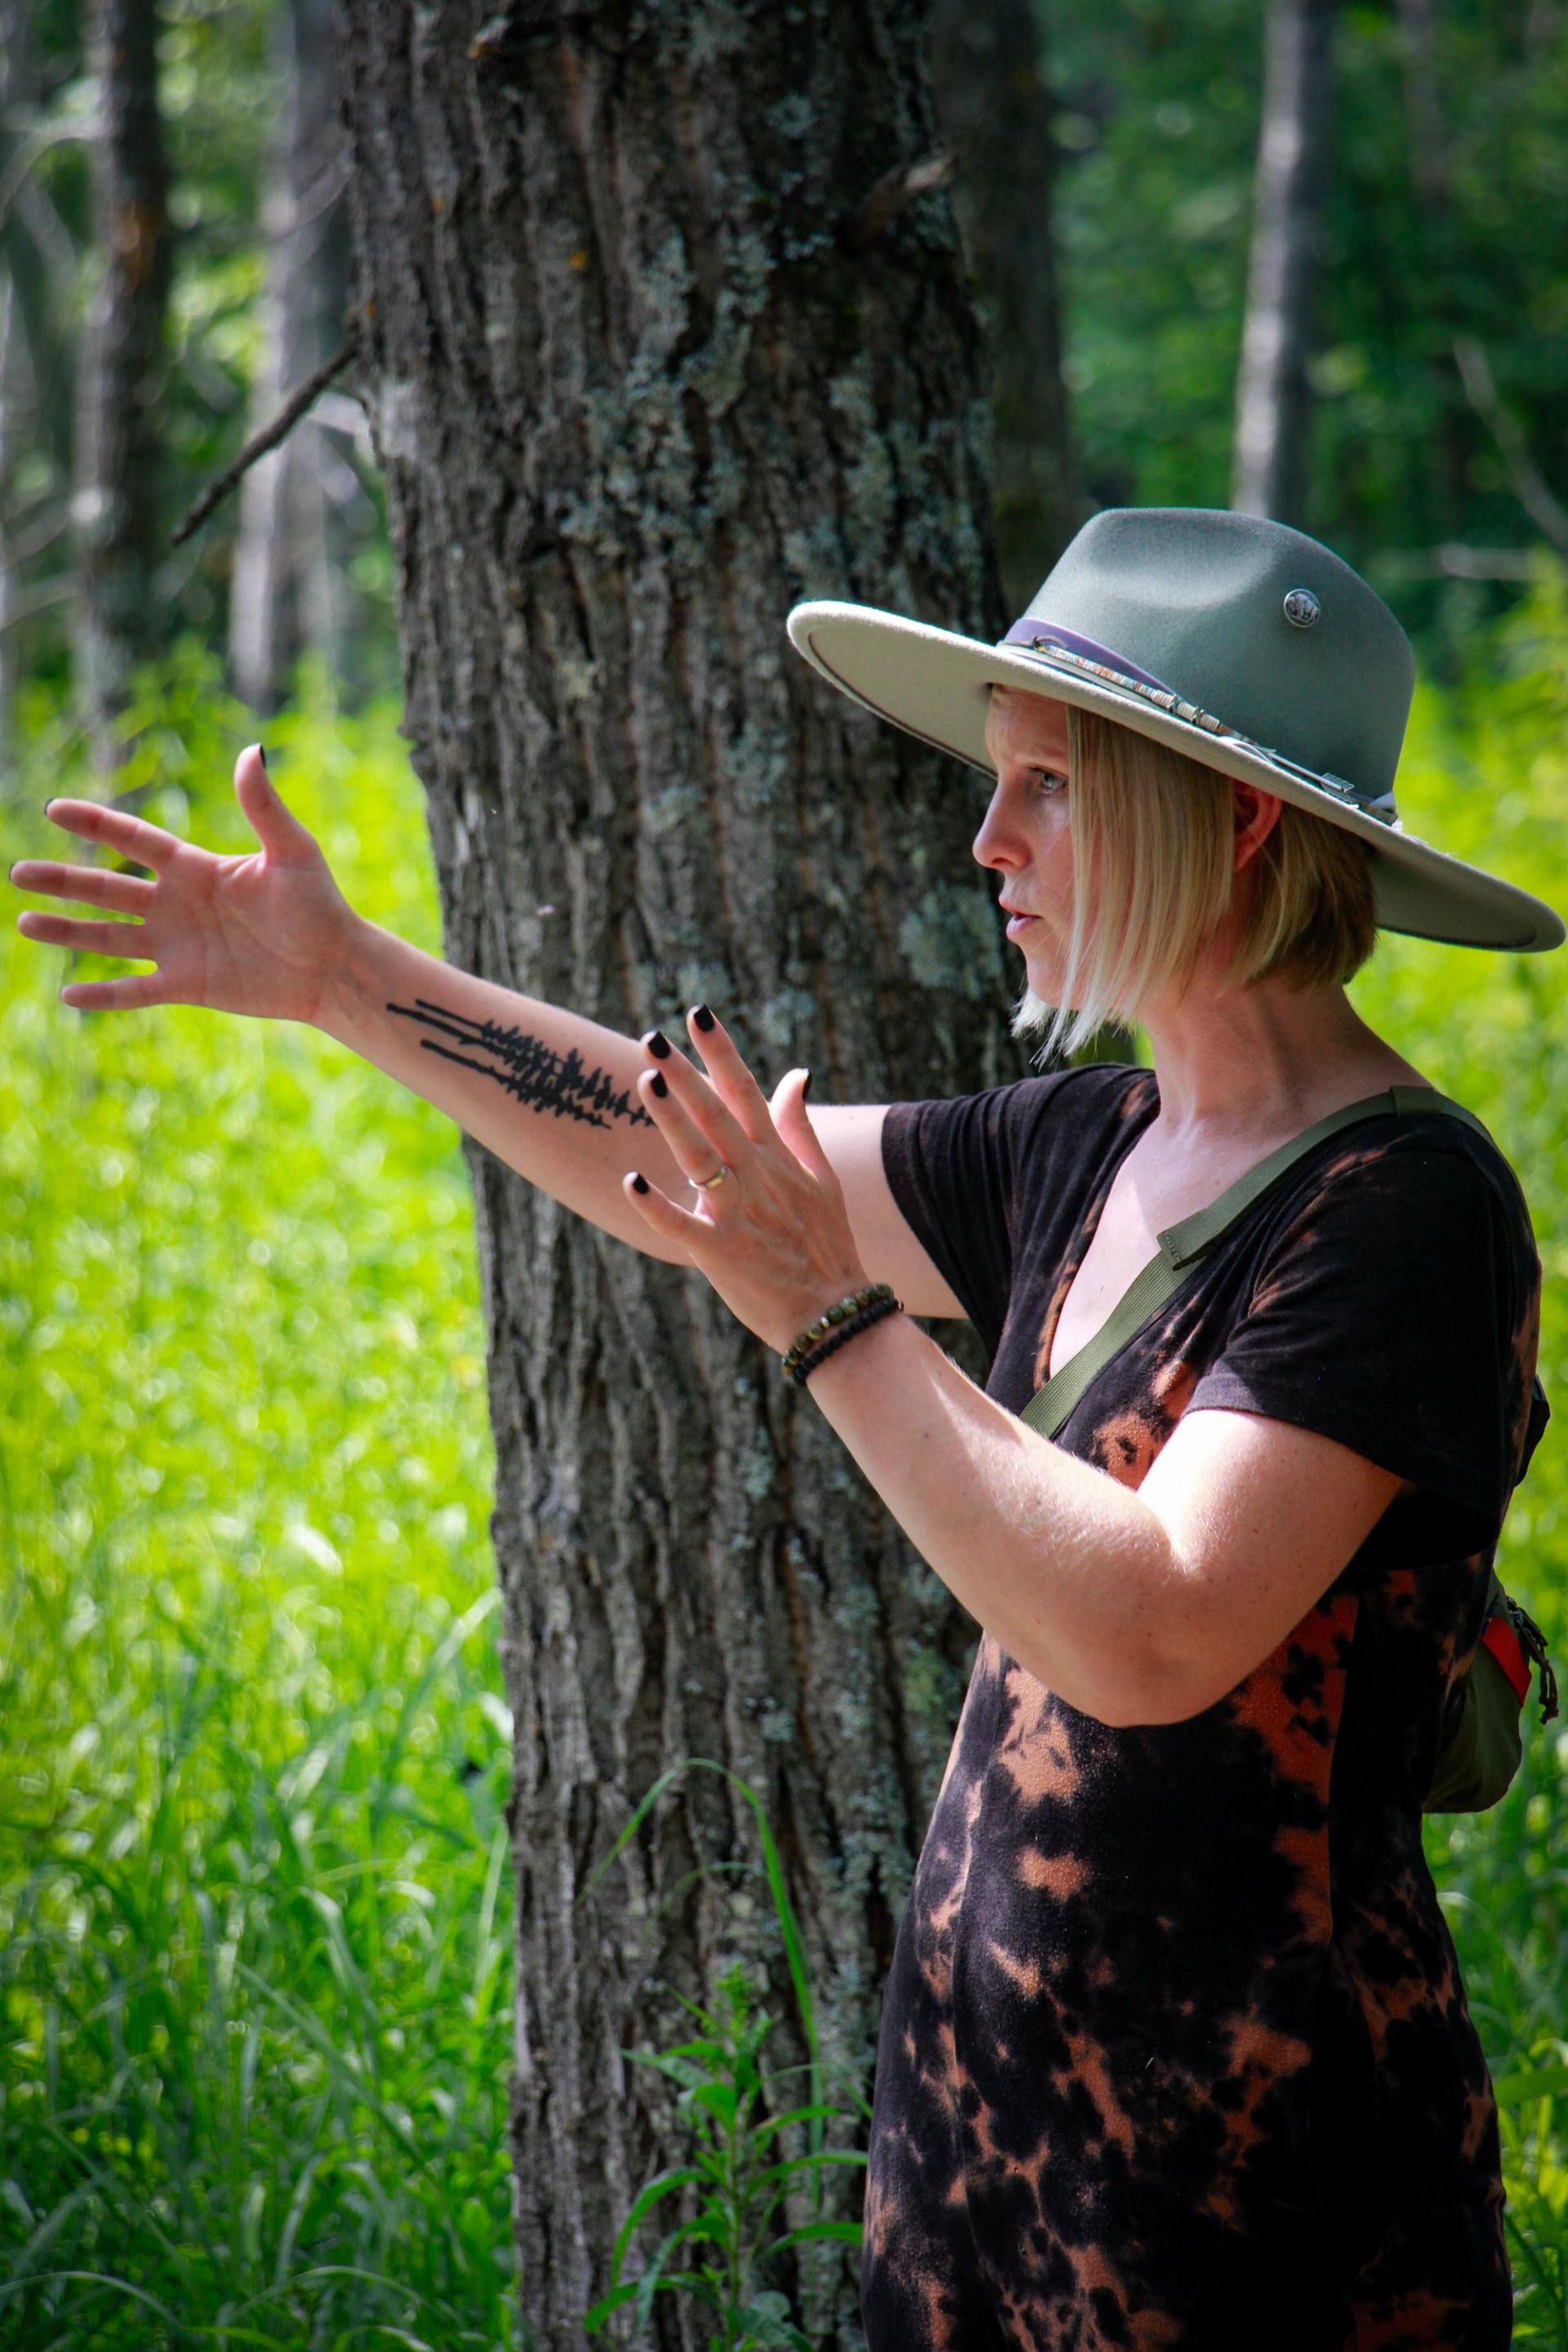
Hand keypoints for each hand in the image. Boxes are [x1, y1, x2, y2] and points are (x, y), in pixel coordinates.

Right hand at [10, 745, 357, 1023]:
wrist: (334, 966)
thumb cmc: (319, 906)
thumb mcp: (292, 852)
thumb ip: (264, 806)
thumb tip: (252, 752)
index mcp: (196, 869)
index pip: (134, 841)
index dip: (96, 824)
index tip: (54, 809)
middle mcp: (178, 905)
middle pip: (108, 889)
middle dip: (64, 881)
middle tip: (19, 873)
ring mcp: (179, 947)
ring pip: (111, 938)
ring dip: (69, 932)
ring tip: (25, 922)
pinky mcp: (188, 986)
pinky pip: (137, 991)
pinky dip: (105, 995)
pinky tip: (69, 994)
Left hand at [622, 1008, 872, 1355]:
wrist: (834, 1313)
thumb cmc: (825, 1246)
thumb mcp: (822, 1179)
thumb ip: (799, 1126)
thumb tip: (795, 1073)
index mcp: (776, 1158)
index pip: (746, 1091)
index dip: (721, 1052)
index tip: (698, 1013)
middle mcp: (756, 1177)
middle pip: (715, 1116)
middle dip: (685, 1075)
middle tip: (652, 1038)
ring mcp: (738, 1213)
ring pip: (699, 1157)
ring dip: (672, 1121)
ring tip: (647, 1083)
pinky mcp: (720, 1252)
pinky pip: (682, 1226)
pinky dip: (657, 1206)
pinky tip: (631, 1182)